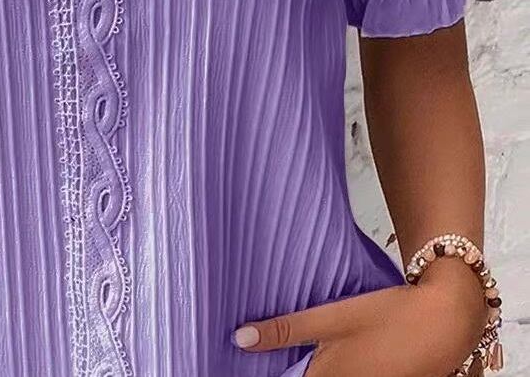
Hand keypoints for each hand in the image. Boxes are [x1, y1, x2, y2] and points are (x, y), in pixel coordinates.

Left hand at [232, 260, 488, 376]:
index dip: (269, 372)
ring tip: (290, 354)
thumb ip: (287, 328)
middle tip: (266, 354)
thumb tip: (240, 339)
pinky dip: (330, 370)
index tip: (244, 366)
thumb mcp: (333, 317)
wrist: (447, 320)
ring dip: (308, 369)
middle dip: (287, 369)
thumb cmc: (390, 315)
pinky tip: (324, 358)